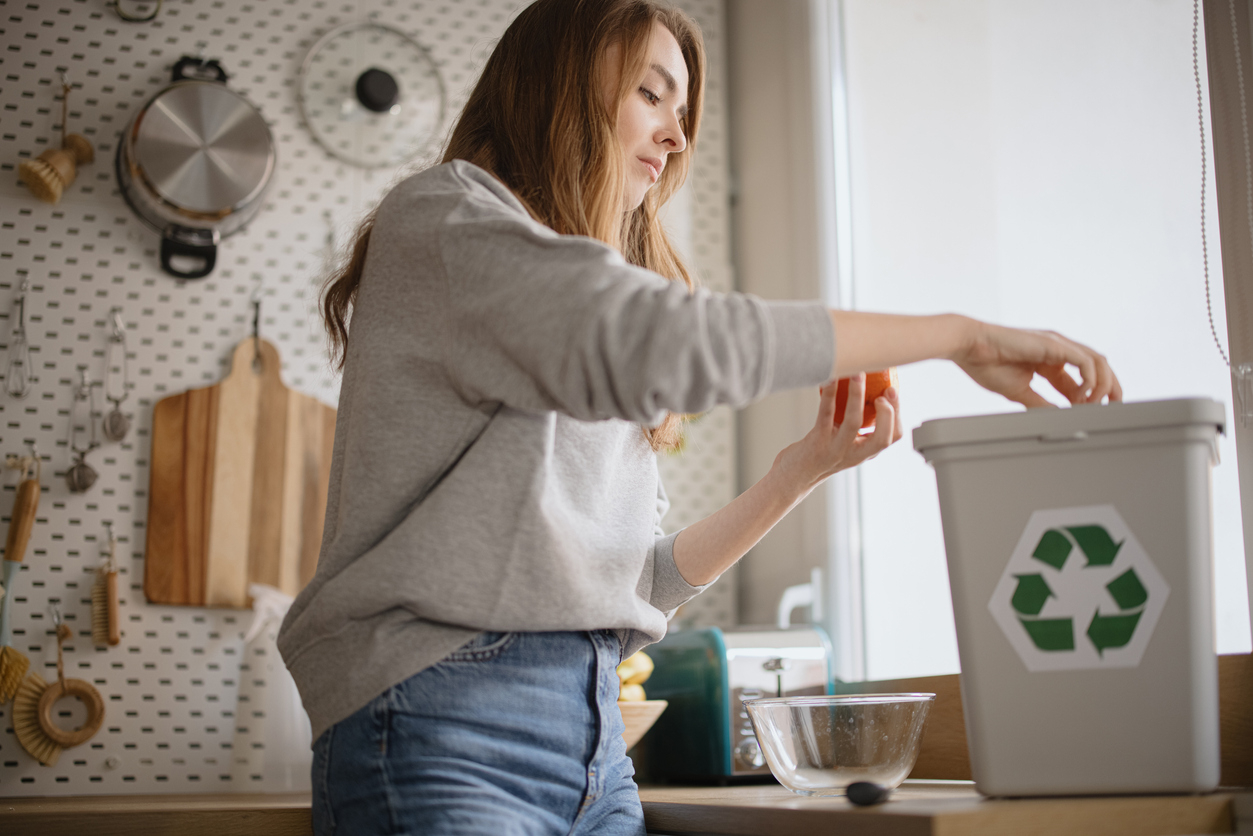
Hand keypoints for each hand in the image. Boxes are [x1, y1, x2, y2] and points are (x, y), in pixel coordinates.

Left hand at [776, 373, 902, 491]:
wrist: (794, 476)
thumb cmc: (820, 454)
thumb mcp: (846, 444)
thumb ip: (857, 426)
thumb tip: (866, 387)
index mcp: (865, 451)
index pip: (893, 436)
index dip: (898, 414)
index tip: (893, 392)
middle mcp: (854, 453)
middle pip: (883, 438)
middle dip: (889, 412)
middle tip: (886, 389)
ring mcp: (836, 448)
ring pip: (853, 422)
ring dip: (857, 397)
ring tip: (858, 375)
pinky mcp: (817, 441)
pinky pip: (826, 414)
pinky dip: (830, 395)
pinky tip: (831, 378)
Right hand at [953, 320, 1122, 407]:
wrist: (968, 346)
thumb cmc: (985, 364)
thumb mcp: (1018, 391)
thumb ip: (1040, 403)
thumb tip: (1056, 417)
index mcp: (1049, 360)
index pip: (1082, 378)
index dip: (1091, 396)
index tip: (1092, 413)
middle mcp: (1058, 349)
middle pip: (1097, 367)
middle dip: (1109, 388)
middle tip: (1113, 408)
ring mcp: (1058, 345)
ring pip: (1097, 361)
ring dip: (1105, 384)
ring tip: (1099, 404)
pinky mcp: (1054, 344)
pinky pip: (1085, 361)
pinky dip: (1091, 378)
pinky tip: (1085, 395)